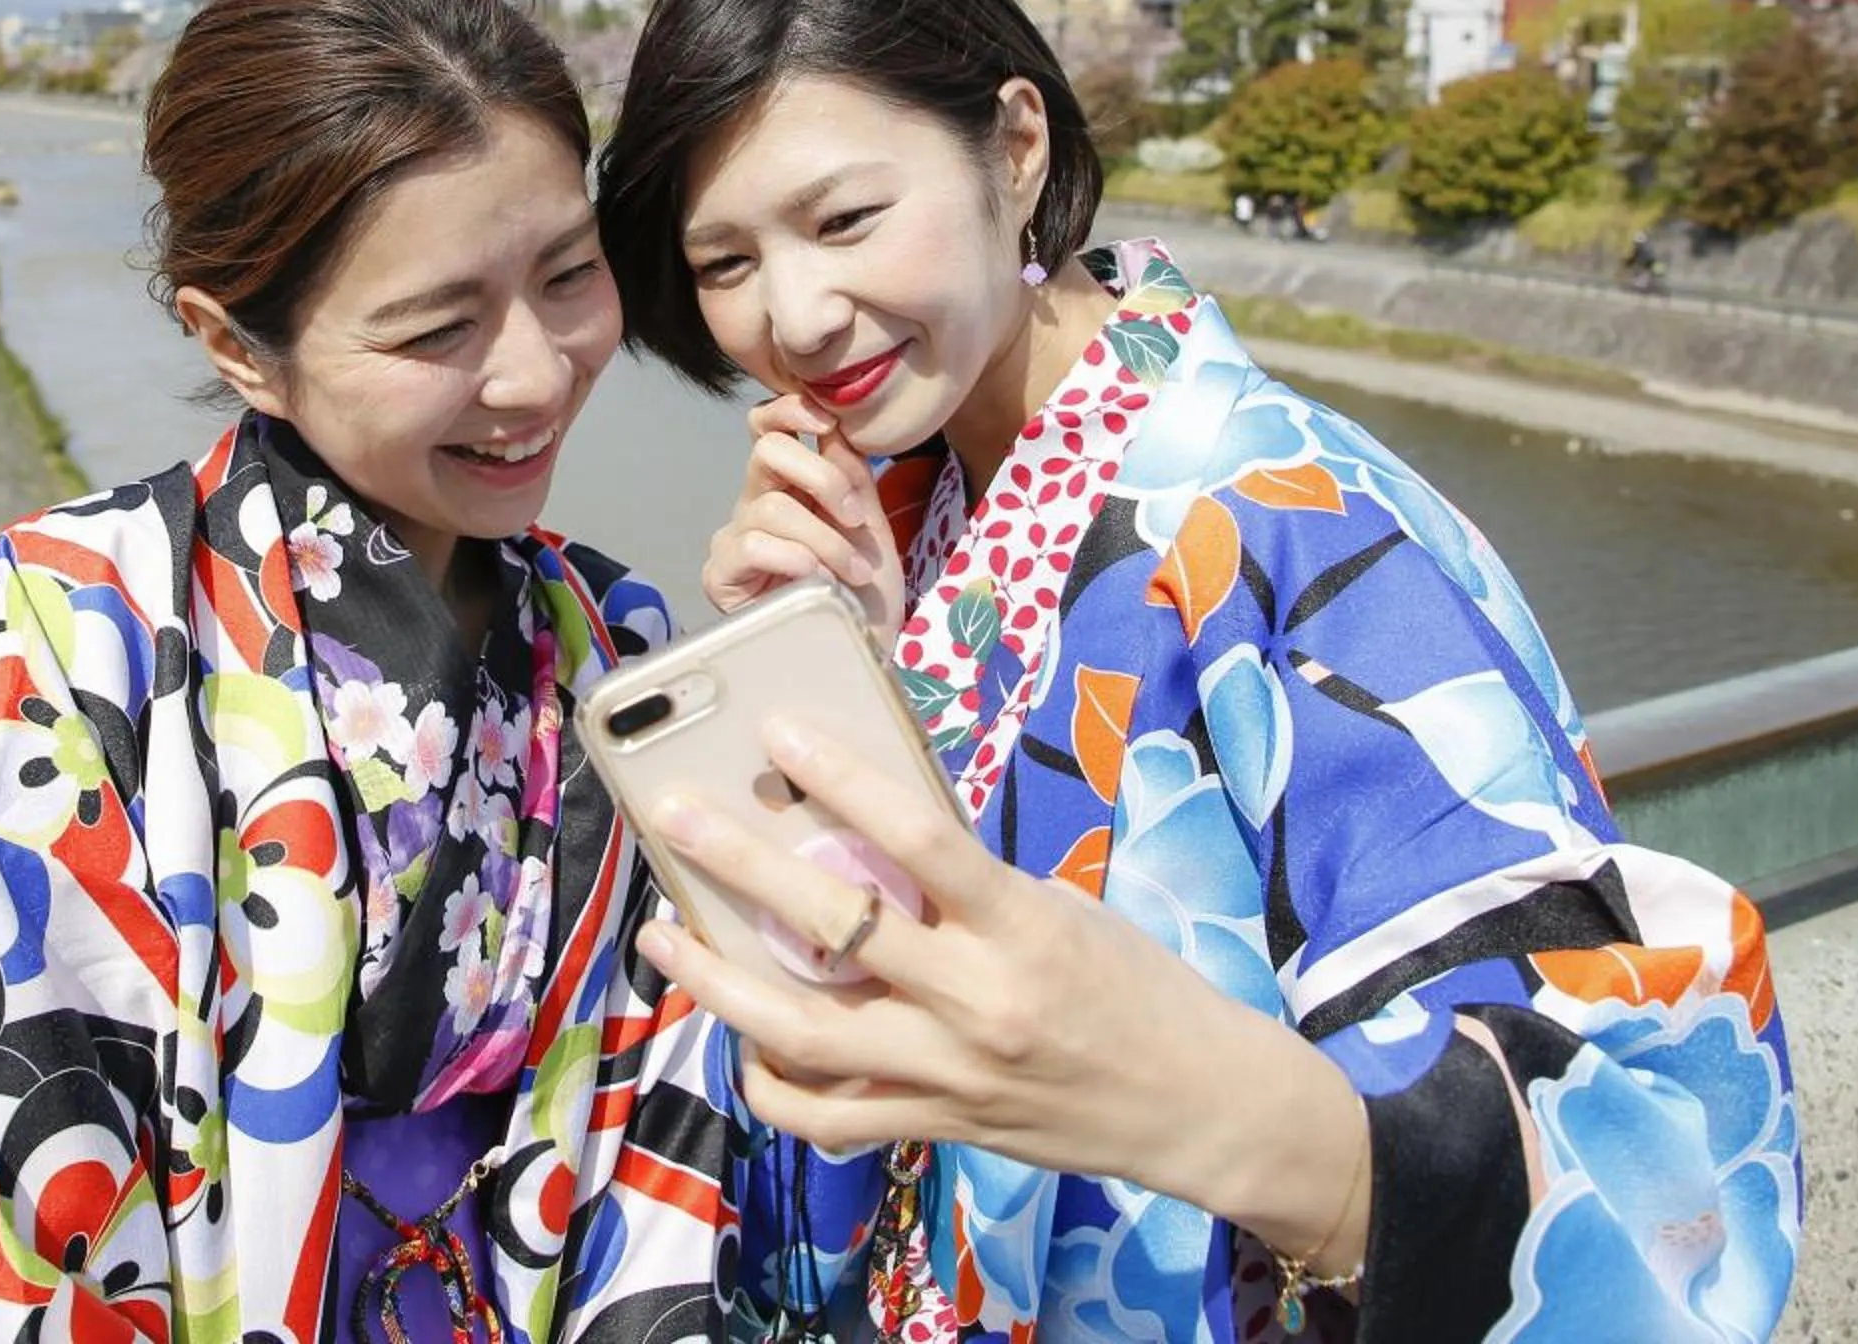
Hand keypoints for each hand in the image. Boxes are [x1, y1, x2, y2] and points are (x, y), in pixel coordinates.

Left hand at [634, 716, 1367, 1269]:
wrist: (1198, 1105)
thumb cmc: (1132, 984)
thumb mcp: (1060, 910)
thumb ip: (966, 886)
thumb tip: (857, 836)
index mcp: (1023, 927)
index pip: (921, 839)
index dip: (844, 779)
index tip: (780, 732)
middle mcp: (980, 1003)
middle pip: (837, 928)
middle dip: (743, 864)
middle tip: (678, 814)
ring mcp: (951, 1073)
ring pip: (803, 1032)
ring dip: (717, 982)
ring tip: (660, 936)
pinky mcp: (937, 1126)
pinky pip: (826, 1114)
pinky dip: (769, 1077)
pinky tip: (737, 1036)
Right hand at [701, 394, 905, 633]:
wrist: (863, 652)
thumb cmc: (866, 593)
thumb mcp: (870, 524)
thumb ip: (850, 473)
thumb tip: (833, 419)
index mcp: (790, 484)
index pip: (767, 426)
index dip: (790, 410)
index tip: (827, 424)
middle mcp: (756, 504)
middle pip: (767, 451)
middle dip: (823, 480)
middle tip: (856, 518)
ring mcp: (736, 539)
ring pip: (772, 507)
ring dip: (825, 539)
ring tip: (852, 572)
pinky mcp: (722, 577)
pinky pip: (753, 545)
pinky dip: (795, 560)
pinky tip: (816, 583)